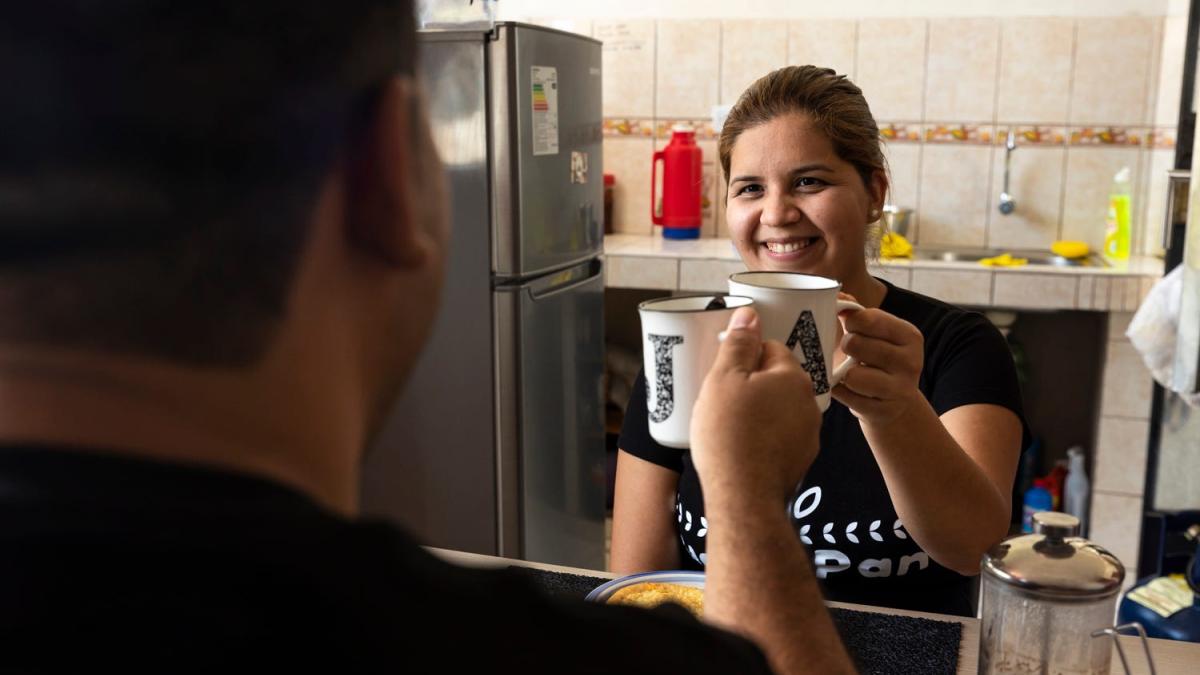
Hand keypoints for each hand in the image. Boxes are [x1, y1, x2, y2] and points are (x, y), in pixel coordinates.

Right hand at [690, 307, 822, 510]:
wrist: (743, 497)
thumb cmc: (730, 435)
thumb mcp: (723, 380)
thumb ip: (738, 345)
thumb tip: (749, 315)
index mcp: (792, 377)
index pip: (770, 349)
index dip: (744, 357)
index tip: (726, 370)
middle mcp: (808, 403)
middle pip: (776, 380)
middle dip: (752, 385)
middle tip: (723, 398)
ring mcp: (808, 434)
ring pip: (780, 409)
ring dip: (760, 411)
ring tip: (730, 425)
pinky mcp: (801, 459)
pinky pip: (781, 436)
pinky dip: (766, 437)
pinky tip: (744, 447)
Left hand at [831, 306, 923, 425]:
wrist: (894, 402)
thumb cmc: (875, 359)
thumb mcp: (874, 333)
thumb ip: (856, 311)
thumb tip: (837, 295)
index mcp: (910, 336)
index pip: (867, 319)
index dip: (850, 321)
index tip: (850, 326)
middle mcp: (911, 362)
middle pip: (856, 344)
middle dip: (845, 347)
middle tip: (850, 352)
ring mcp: (901, 389)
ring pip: (852, 375)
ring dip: (843, 374)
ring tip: (850, 372)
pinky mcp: (885, 411)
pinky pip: (847, 397)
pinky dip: (841, 392)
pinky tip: (849, 390)